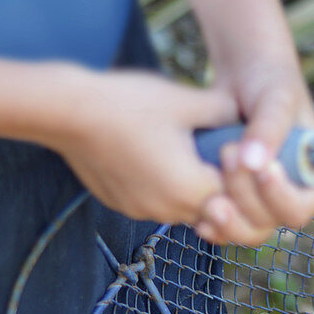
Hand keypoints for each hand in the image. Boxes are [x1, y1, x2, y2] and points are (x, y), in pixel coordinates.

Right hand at [44, 66, 239, 227]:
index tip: (236, 151)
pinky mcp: (124, 206)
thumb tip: (244, 116)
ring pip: (184, 210)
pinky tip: (157, 158)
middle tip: (217, 153)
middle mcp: (170, 211)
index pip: (237, 201)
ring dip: (192, 189)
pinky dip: (164, 188)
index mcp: (192, 189)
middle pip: (213, 212)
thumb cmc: (129, 104)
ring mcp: (144, 212)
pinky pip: (156, 204)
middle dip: (220, 187)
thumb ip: (224, 112)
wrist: (69, 113)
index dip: (242, 178)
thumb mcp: (186, 101)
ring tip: (186, 153)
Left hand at [194, 56, 313, 245]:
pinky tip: (197, 217)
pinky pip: (226, 227)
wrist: (244, 74)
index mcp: (311, 178)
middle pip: (268, 224)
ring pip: (246, 231)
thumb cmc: (270, 81)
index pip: (300, 208)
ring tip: (208, 198)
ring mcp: (260, 202)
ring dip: (227, 220)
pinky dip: (212, 224)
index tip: (262, 169)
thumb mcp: (276, 99)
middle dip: (245, 199)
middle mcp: (288, 196)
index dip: (281, 197)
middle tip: (227, 154)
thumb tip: (254, 163)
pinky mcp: (235, 202)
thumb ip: (269, 129)